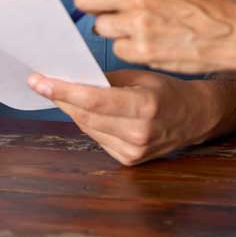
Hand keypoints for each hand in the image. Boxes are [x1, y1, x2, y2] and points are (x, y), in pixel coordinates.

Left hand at [27, 68, 212, 165]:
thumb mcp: (141, 76)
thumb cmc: (169, 90)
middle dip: (61, 98)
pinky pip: (98, 138)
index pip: (95, 100)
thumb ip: (108, 80)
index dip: (64, 91)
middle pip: (86, 116)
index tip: (40, 81)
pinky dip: (88, 122)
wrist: (196, 116)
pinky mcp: (129, 160)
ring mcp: (133, 151)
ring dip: (72, 110)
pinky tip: (83, 109)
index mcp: (145, 106)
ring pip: (88, 128)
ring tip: (59, 92)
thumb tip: (74, 78)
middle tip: (41, 82)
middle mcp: (139, 132)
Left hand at [74, 0, 235, 74]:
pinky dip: (129, 47)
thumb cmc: (197, 3)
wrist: (228, 30)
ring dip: (114, 29)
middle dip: (95, 6)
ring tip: (138, 27)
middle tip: (112, 11)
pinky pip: (116, 48)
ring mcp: (137, 22)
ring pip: (99, 26)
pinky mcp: (141, 49)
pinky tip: (149, 42)